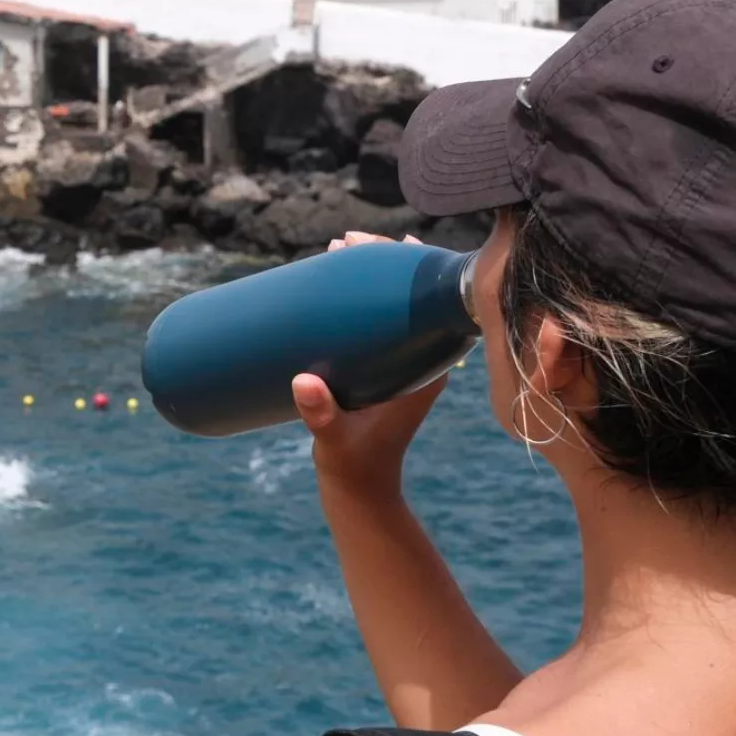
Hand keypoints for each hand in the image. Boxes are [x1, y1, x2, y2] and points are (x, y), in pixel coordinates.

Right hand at [296, 231, 445, 490]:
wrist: (361, 492)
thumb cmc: (354, 467)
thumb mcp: (335, 438)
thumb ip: (321, 414)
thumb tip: (303, 383)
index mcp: (430, 369)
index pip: (432, 302)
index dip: (412, 266)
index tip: (383, 244)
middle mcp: (425, 361)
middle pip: (414, 294)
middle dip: (383, 261)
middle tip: (345, 242)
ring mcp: (406, 363)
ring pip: (399, 303)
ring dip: (373, 274)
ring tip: (340, 250)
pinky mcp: (386, 369)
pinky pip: (383, 320)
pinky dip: (365, 295)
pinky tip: (344, 277)